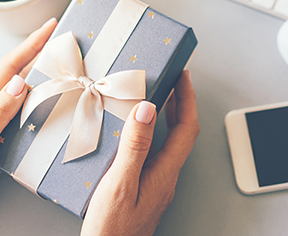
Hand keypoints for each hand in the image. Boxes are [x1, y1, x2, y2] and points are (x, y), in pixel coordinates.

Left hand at [0, 18, 56, 235]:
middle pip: (17, 72)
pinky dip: (40, 99)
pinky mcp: (4, 134)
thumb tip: (19, 83)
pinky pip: (25, 109)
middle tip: (61, 42)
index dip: (30, 45)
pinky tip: (51, 102)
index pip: (9, 67)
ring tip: (62, 66)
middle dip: (38, 53)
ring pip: (23, 90)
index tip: (49, 28)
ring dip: (41, 74)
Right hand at [81, 70, 199, 235]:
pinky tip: (143, 129)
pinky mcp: (147, 184)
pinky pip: (158, 149)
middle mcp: (165, 176)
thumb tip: (147, 110)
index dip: (187, 100)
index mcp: (163, 172)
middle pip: (183, 133)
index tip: (183, 77)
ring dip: (171, 116)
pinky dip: (156, 130)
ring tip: (163, 97)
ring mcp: (157, 181)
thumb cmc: (112, 226)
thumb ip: (135, 147)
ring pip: (171, 141)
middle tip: (175, 81)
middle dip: (182, 103)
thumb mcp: (120, 182)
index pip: (185, 129)